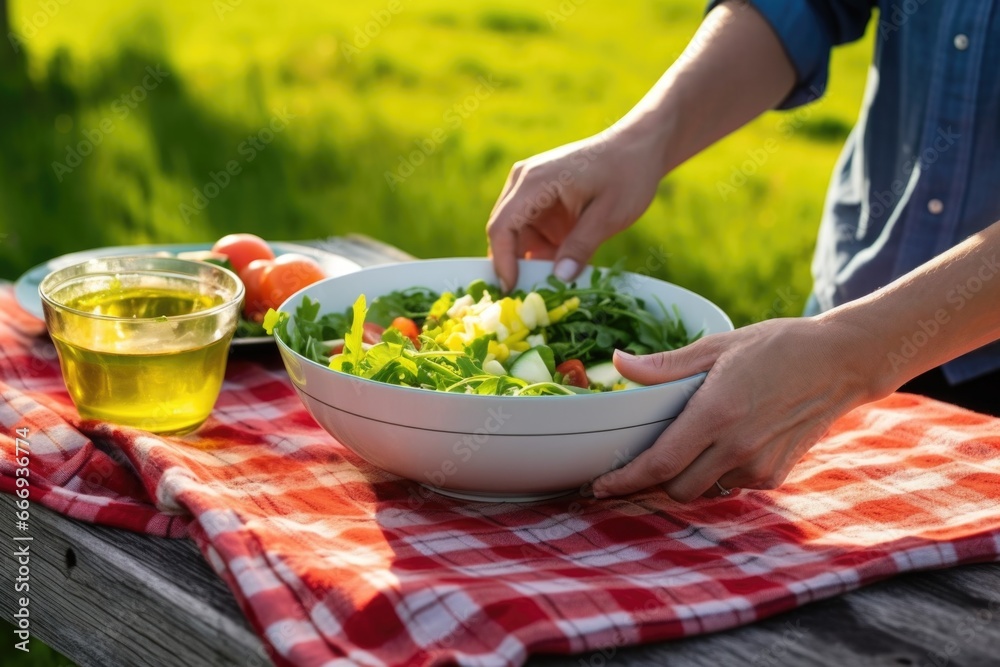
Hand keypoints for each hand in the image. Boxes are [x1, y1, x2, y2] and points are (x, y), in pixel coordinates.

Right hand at [486, 126, 664, 291]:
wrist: (640, 147)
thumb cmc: (627, 173)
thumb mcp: (608, 214)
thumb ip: (582, 246)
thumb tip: (560, 279)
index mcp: (535, 182)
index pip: (502, 227)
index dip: (502, 261)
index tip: (513, 290)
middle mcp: (523, 183)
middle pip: (504, 233)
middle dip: (516, 266)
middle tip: (532, 299)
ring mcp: (530, 191)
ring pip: (518, 237)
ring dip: (532, 261)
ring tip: (552, 286)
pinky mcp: (540, 201)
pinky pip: (532, 233)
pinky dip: (543, 252)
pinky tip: (561, 268)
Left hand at [591, 315, 884, 500]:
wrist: (840, 363)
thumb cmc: (776, 347)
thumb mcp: (717, 346)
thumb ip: (665, 366)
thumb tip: (619, 363)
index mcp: (715, 414)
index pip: (658, 464)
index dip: (624, 482)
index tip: (599, 486)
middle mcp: (736, 448)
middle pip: (675, 488)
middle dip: (652, 482)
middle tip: (639, 462)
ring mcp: (758, 466)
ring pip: (702, 491)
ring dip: (686, 477)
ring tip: (687, 445)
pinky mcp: (775, 475)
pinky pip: (730, 487)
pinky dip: (716, 474)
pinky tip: (722, 445)